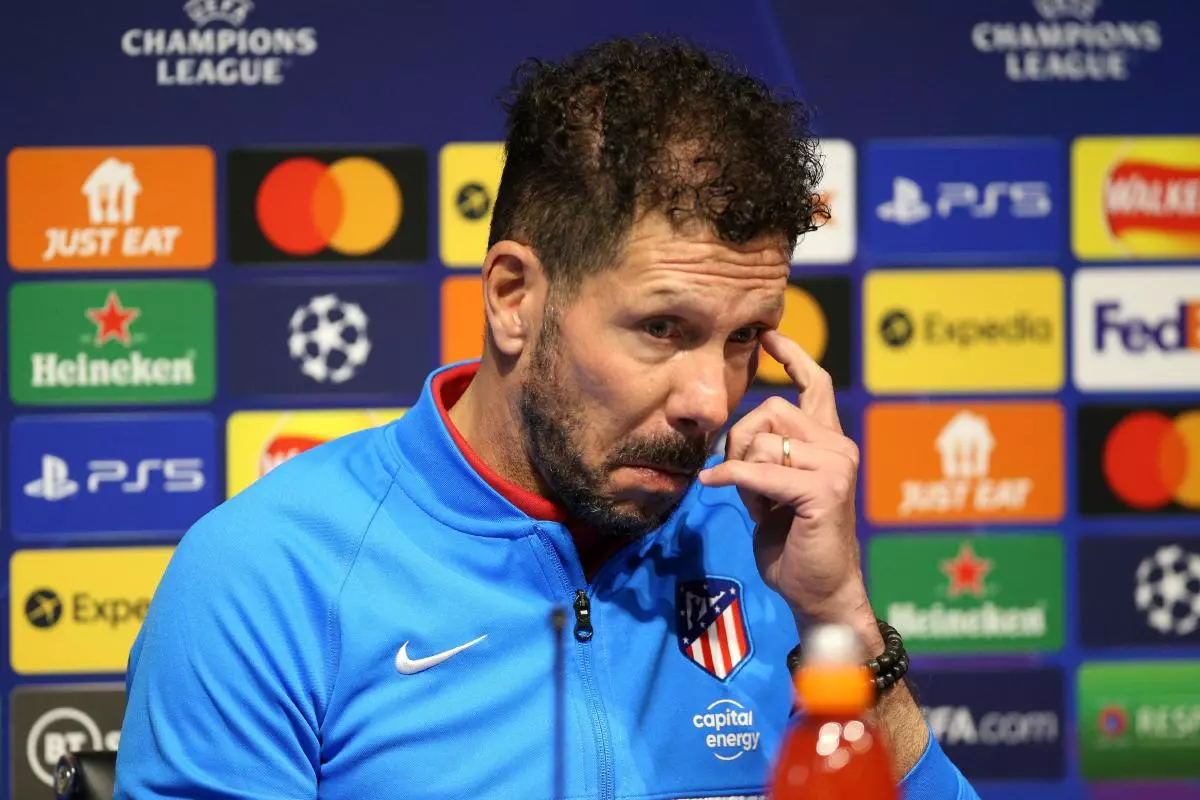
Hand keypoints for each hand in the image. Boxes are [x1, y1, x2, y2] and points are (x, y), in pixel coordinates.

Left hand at [698, 330, 873, 633]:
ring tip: (753, 500)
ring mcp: (836, 465)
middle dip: (739, 440)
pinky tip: (712, 486)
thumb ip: (764, 457)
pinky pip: (759, 470)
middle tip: (738, 477)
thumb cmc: (792, 545)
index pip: (816, 384)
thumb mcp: (772, 491)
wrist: (817, 593)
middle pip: (769, 409)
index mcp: (829, 443)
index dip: (793, 357)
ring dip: (741, 468)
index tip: (771, 335)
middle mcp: (839, 447)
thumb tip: (735, 435)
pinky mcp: (825, 489)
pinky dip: (730, 478)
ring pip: (762, 438)